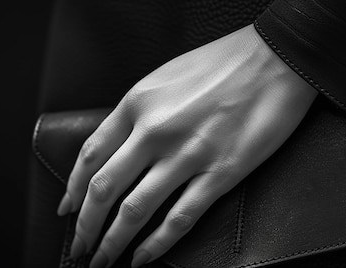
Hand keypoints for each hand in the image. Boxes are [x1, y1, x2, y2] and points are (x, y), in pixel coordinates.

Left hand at [56, 24, 316, 267]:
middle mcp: (154, 131)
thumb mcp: (167, 76)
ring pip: (135, 211)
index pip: (90, 156)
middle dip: (86, 227)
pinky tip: (143, 258)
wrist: (278, 58)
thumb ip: (141, 111)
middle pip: (104, 190)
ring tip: (104, 261)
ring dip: (113, 243)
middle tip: (81, 248)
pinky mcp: (220, 174)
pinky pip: (179, 218)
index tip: (68, 212)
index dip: (73, 191)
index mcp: (138, 103)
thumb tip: (122, 149)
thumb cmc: (226, 62)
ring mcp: (187, 154)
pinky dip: (156, 245)